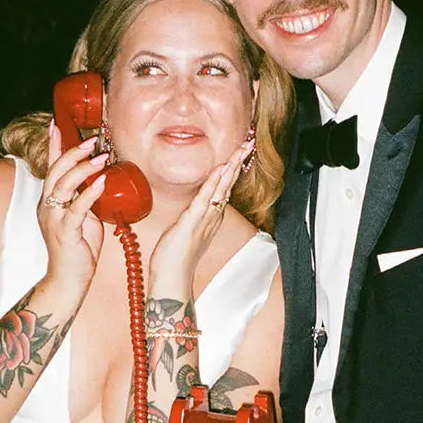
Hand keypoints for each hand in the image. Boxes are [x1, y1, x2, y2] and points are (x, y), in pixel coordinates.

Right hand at [37, 123, 106, 299]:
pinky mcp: (65, 232)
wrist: (68, 280)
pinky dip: (89, 193)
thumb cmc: (78, 250)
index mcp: (50, 201)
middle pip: (55, 171)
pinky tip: (101, 182)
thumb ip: (87, 200)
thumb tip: (100, 182)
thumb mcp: (84, 218)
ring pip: (63, 185)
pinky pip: (76, 208)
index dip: (53, 145)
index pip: (50, 167)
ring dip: (83, 168)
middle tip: (92, 140)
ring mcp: (54, 218)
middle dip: (73, 151)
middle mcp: (48, 206)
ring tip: (101, 157)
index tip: (57, 124)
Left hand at [148, 138, 253, 284]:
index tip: (240, 153)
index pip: (224, 187)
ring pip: (221, 187)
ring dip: (231, 167)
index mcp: (210, 217)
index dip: (232, 169)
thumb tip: (194, 210)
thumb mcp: (187, 232)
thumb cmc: (176, 258)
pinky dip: (214, 182)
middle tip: (249, 144)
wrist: (173, 277)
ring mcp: (204, 218)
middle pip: (228, 183)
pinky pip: (205, 198)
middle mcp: (211, 216)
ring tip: (241, 150)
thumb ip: (193, 219)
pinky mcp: (192, 221)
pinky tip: (221, 169)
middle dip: (238, 162)